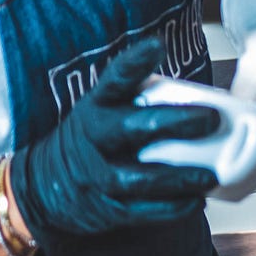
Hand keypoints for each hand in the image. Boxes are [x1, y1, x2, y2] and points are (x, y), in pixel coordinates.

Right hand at [8, 36, 219, 250]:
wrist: (44, 184)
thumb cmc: (92, 139)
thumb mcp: (103, 110)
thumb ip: (139, 99)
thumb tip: (205, 95)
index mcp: (95, 106)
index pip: (114, 80)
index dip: (135, 62)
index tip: (158, 45)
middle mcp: (94, 137)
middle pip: (132, 127)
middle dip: (174, 122)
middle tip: (210, 118)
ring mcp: (97, 174)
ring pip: (139, 176)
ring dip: (178, 176)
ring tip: (210, 174)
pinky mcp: (106, 207)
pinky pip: (141, 210)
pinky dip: (171, 207)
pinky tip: (196, 200)